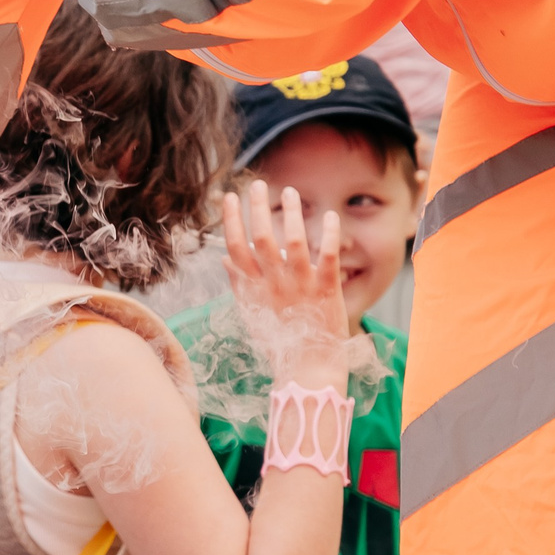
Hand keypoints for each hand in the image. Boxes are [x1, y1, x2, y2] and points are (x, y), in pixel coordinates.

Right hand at [221, 182, 351, 384]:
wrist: (307, 369)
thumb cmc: (279, 341)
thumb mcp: (252, 314)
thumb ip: (239, 285)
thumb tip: (224, 260)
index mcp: (255, 289)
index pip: (236, 248)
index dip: (231, 221)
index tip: (229, 197)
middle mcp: (275, 284)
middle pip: (262, 239)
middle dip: (257, 208)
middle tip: (256, 184)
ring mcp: (301, 286)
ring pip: (293, 243)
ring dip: (291, 215)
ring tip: (290, 192)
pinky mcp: (327, 291)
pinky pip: (327, 257)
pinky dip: (330, 235)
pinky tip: (331, 215)